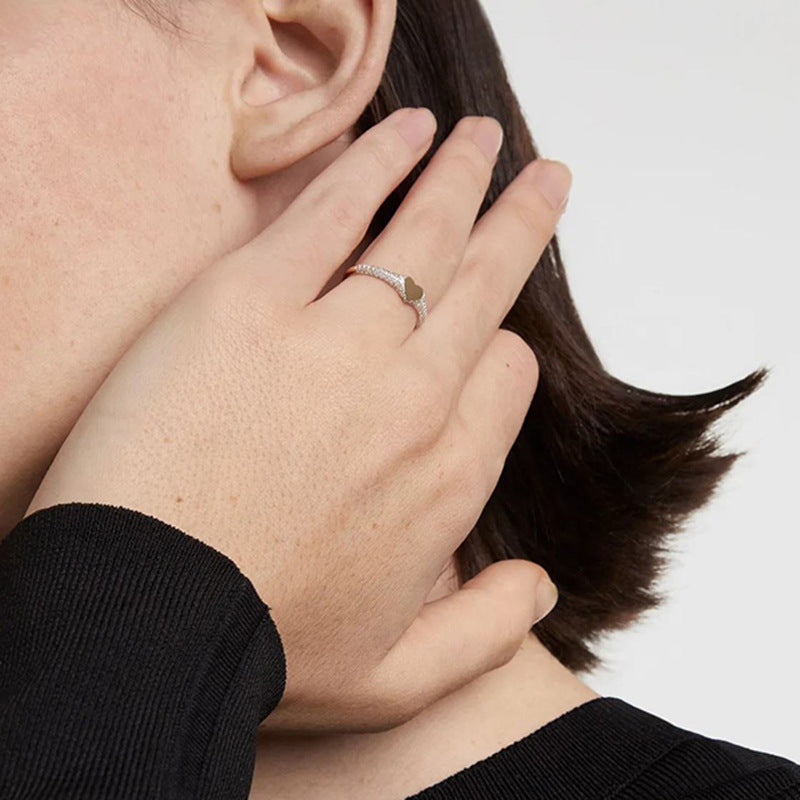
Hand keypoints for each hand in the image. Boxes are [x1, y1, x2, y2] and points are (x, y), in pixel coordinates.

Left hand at [27, 107, 570, 731]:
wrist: (141, 627)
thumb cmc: (261, 652)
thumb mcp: (395, 676)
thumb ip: (486, 632)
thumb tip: (542, 589)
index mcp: (449, 476)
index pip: (506, 373)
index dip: (499, 344)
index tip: (482, 328)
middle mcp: (414, 400)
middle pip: (487, 285)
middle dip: (521, 222)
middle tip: (543, 177)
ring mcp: (339, 344)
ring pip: (427, 236)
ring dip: (463, 175)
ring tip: (481, 139)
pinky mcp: (250, 304)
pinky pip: (337, 212)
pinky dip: (377, 164)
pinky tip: (406, 131)